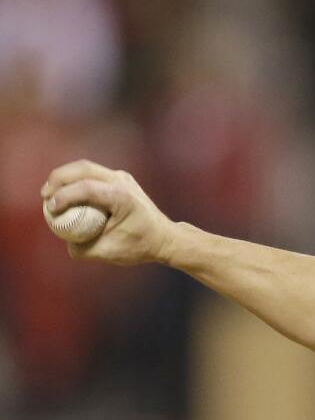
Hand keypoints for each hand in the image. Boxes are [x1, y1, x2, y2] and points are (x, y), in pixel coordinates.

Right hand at [41, 160, 176, 265]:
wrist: (164, 237)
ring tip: (49, 193)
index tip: (50, 209)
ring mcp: (122, 177)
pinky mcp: (120, 179)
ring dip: (65, 176)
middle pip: (83, 168)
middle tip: (44, 195)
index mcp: (122, 197)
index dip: (64, 196)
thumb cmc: (140, 246)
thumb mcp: (110, 252)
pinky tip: (65, 193)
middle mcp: (122, 181)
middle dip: (58, 178)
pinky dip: (76, 180)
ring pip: (86, 167)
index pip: (87, 188)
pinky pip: (92, 174)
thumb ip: (84, 249)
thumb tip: (65, 242)